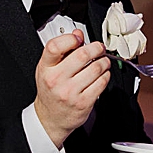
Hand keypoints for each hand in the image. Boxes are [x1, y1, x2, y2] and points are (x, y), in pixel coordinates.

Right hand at [33, 30, 111, 147]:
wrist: (51, 118)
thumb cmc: (50, 91)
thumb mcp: (48, 68)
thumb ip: (62, 50)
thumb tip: (78, 34)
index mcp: (46, 68)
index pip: (55, 46)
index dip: (70, 38)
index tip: (79, 38)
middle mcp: (57, 80)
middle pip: (81, 55)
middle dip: (95, 48)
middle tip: (99, 48)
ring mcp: (70, 92)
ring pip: (95, 68)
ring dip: (104, 62)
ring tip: (103, 61)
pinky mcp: (83, 103)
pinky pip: (101, 83)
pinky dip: (106, 76)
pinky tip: (103, 74)